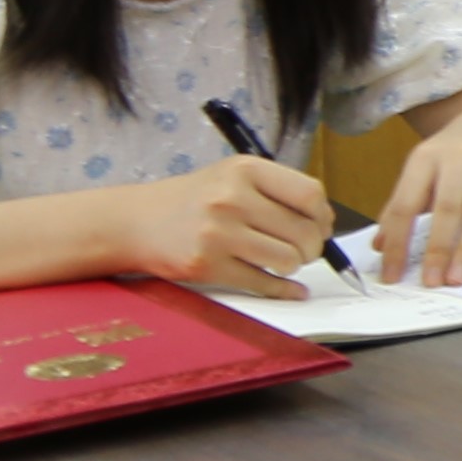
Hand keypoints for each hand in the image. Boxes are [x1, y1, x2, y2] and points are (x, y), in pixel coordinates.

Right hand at [122, 153, 341, 301]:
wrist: (136, 221)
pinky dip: (283, 290)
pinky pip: (261, 284)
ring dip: (293, 267)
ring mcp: (217, 234)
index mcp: (245, 170)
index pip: (310, 194)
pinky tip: (289, 288)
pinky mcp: (206, 266)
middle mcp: (231, 199)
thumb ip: (278, 191)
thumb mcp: (234, 177)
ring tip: (283, 261)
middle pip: (304, 231)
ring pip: (288, 260)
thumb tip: (325, 222)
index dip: (324, 215)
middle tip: (305, 250)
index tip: (321, 225)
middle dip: (313, 247)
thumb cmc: (196, 200)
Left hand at [375, 106, 461, 285]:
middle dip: (437, 248)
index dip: (397, 242)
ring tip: (458, 276)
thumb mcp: (421, 171)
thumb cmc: (453, 154)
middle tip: (431, 281)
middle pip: (446, 207)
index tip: (392, 275)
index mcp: (424, 159)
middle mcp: (456, 157)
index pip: (405, 205)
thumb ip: (401, 206)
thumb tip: (379, 245)